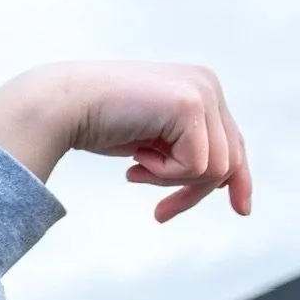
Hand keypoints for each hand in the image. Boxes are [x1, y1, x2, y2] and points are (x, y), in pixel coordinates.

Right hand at [0, 62, 251, 222]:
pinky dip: (163, 174)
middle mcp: (208, 84)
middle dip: (193, 193)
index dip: (237, 181)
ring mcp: (201, 92)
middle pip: (229, 159)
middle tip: (160, 215)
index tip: (240, 211)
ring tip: (134, 170)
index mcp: (200, 87)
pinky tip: (134, 160)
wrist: (60, 105)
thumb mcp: (152, 139)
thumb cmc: (96, 122)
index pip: (233, 143)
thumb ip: (186, 148)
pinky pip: (196, 165)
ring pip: (215, 167)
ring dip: (169, 181)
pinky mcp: (190, 105)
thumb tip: (223, 182)